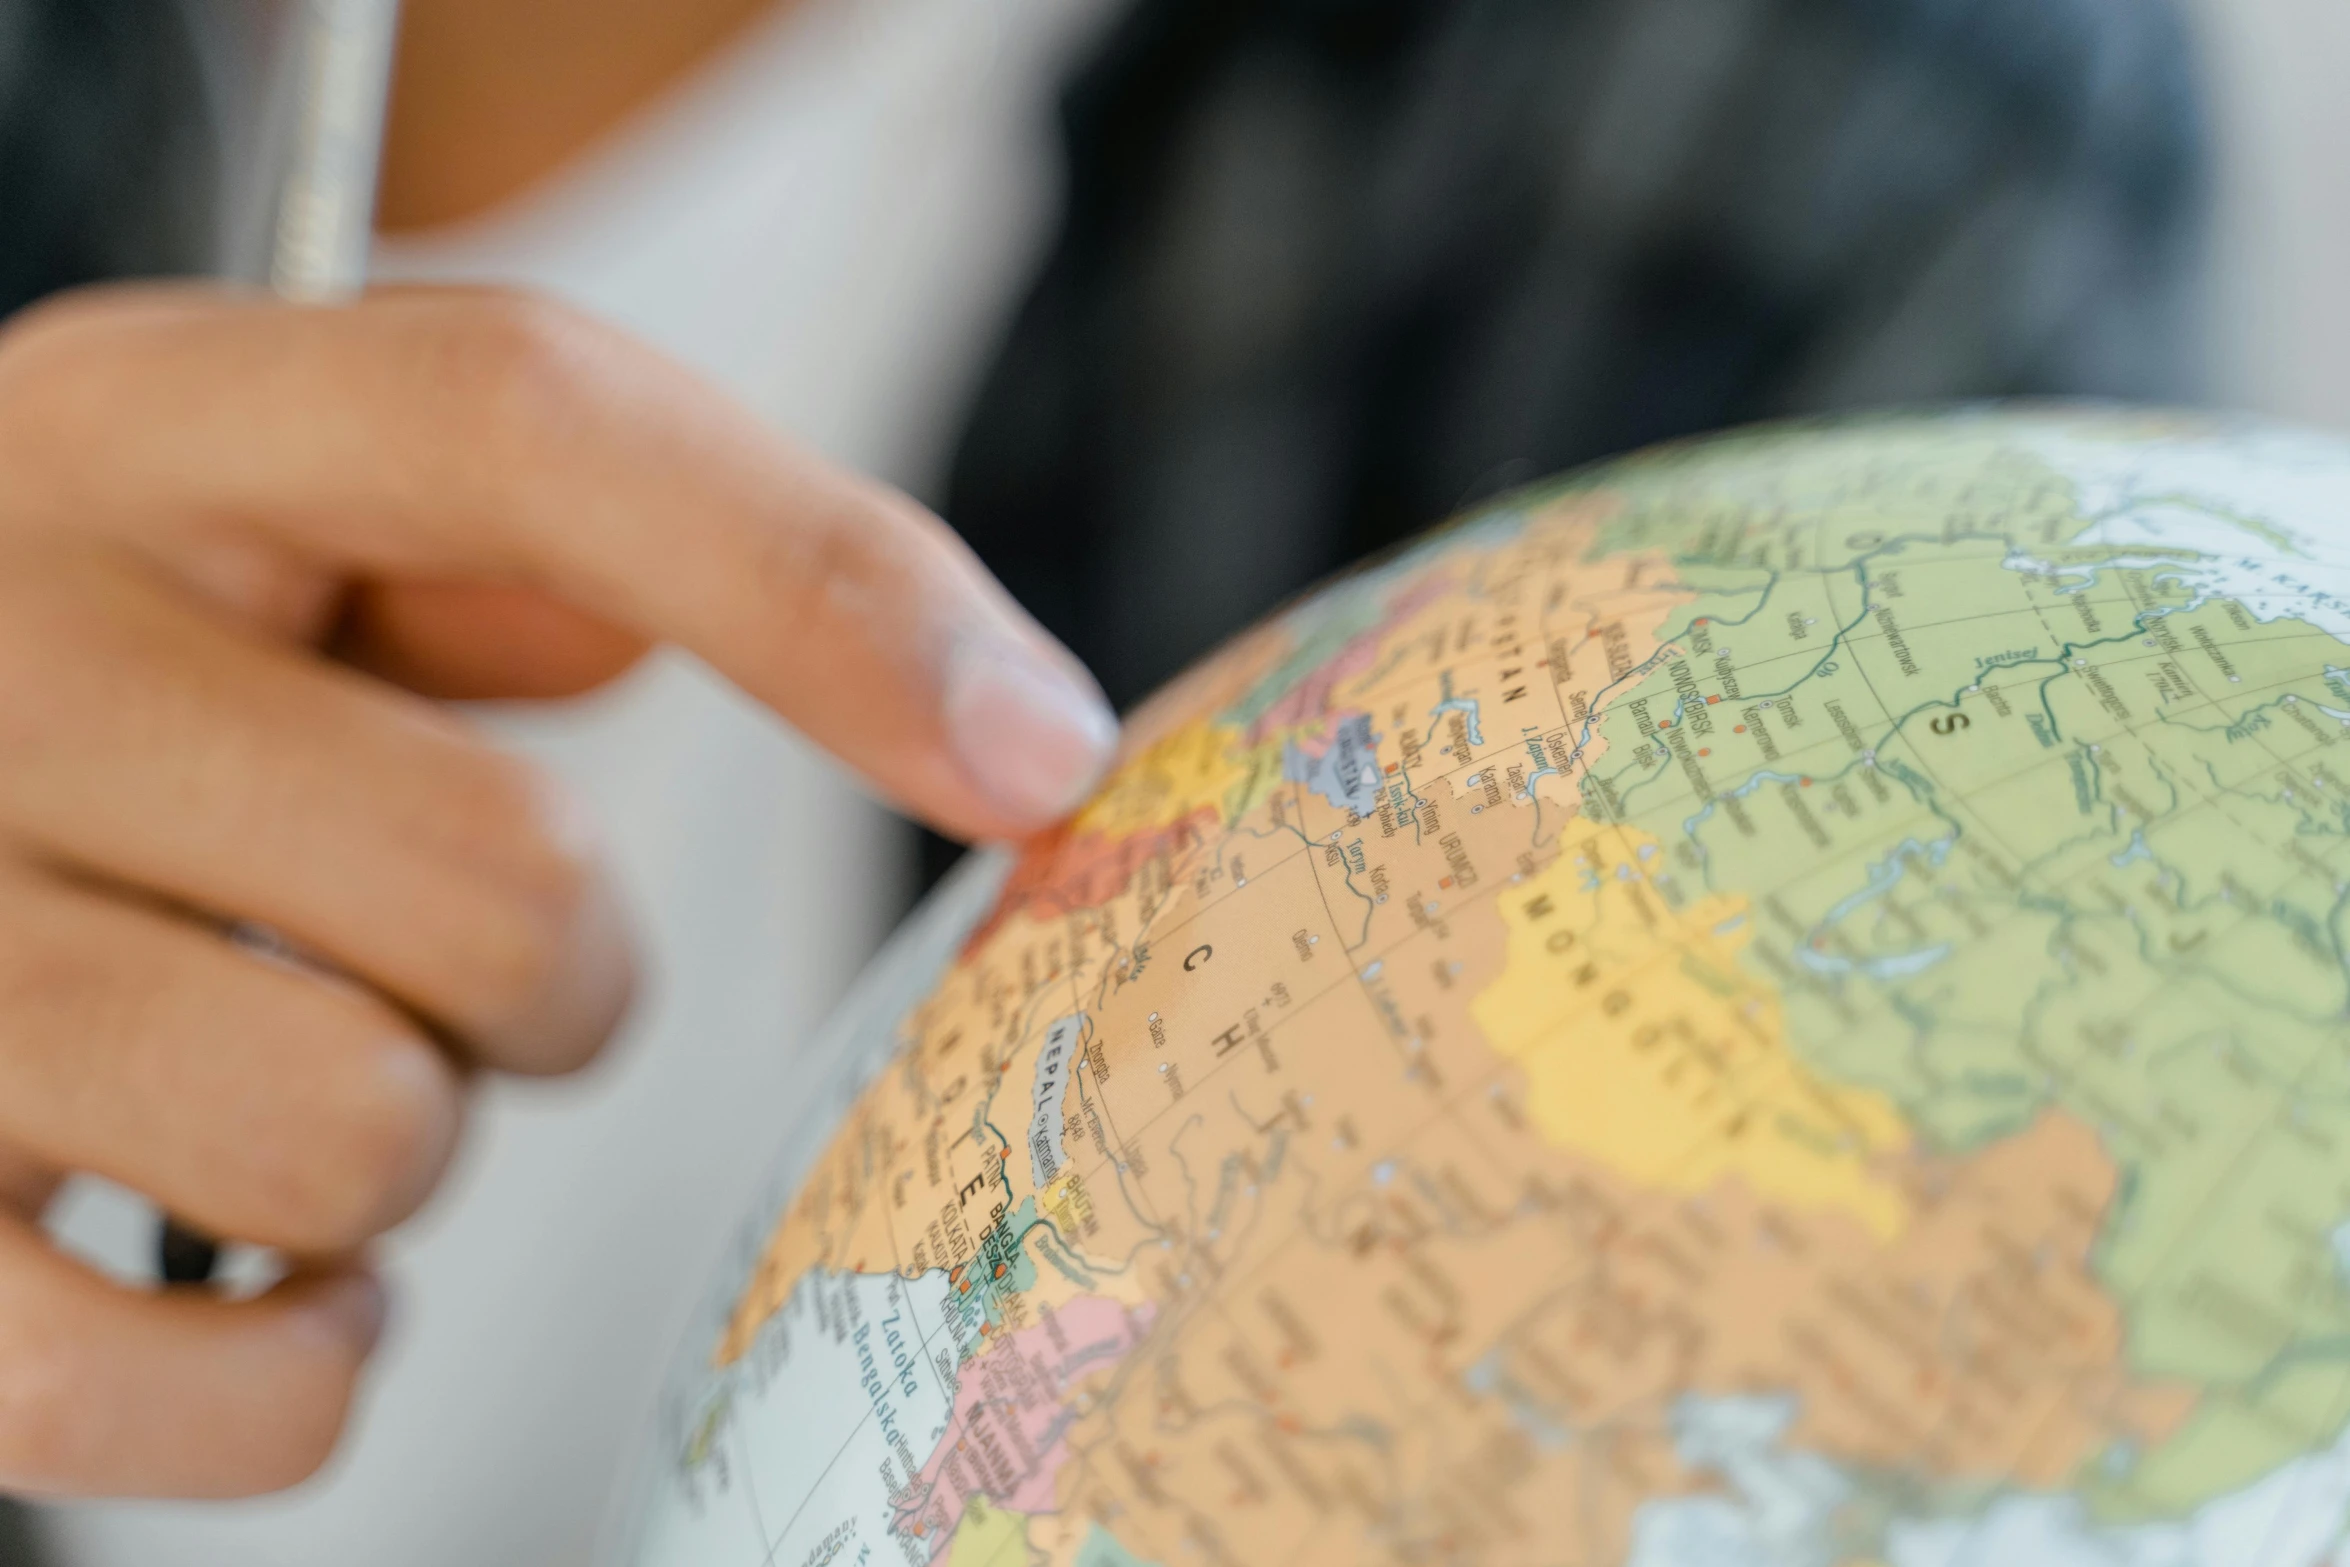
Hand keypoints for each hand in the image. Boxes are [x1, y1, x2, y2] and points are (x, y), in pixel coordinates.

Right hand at [0, 285, 1116, 1496]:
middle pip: (505, 875)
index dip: (821, 591)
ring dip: (414, 1137)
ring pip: (358, 1130)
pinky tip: (275, 1270)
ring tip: (310, 1051)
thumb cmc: (151, 651)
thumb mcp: (316, 503)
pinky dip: (293, 1369)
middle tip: (449, 944)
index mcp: (153, 429)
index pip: (525, 431)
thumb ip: (583, 529)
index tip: (1036, 758)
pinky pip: (177, 1378)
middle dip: (559, 970)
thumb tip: (963, 706)